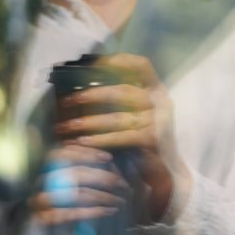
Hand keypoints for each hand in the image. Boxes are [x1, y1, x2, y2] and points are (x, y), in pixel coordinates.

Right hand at [29, 143, 128, 225]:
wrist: (32, 232)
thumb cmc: (58, 203)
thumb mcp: (68, 182)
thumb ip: (83, 169)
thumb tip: (109, 161)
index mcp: (41, 168)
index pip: (62, 153)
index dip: (86, 153)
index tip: (109, 157)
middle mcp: (37, 182)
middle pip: (72, 174)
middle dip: (102, 177)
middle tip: (123, 184)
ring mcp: (38, 202)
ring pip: (74, 195)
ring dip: (102, 196)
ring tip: (120, 200)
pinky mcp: (41, 221)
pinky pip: (70, 214)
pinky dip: (93, 212)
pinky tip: (109, 211)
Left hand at [53, 53, 189, 221]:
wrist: (167, 173)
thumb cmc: (143, 143)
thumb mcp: (136, 116)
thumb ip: (120, 102)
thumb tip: (80, 90)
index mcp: (157, 91)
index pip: (141, 66)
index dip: (118, 61)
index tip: (93, 63)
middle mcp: (161, 102)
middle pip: (123, 91)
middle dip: (91, 94)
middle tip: (68, 101)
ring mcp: (159, 121)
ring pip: (118, 116)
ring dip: (88, 121)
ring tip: (67, 126)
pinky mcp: (153, 140)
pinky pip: (122, 136)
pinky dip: (100, 139)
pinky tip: (82, 142)